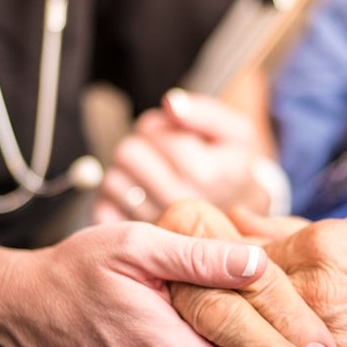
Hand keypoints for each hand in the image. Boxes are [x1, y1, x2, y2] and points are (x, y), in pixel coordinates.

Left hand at [92, 89, 269, 223]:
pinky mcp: (139, 242)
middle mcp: (180, 204)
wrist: (242, 222)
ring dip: (126, 172)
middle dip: (141, 146)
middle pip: (128, 154)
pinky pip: (104, 209)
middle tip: (160, 155)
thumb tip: (170, 104)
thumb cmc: (234, 169)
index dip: (160, 126)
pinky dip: (115, 199)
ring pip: (112, 180)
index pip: (153, 132)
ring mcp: (158, 226)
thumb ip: (203, 113)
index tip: (175, 135)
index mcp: (206, 174)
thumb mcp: (235, 133)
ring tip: (151, 176)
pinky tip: (140, 197)